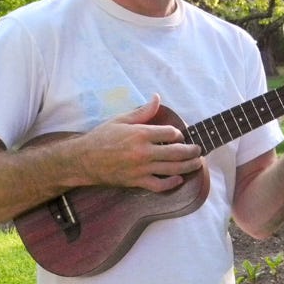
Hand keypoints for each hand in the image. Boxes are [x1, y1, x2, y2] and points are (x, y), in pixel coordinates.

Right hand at [74, 95, 203, 191]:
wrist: (84, 160)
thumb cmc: (102, 137)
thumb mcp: (121, 119)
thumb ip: (143, 111)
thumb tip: (157, 98)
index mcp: (140, 134)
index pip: (170, 133)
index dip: (179, 134)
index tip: (180, 135)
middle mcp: (143, 152)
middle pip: (176, 152)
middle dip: (192, 151)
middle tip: (199, 149)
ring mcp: (141, 168)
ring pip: (172, 169)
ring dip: (188, 166)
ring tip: (197, 163)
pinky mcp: (137, 182)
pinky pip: (159, 185)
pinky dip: (171, 183)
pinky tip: (178, 179)